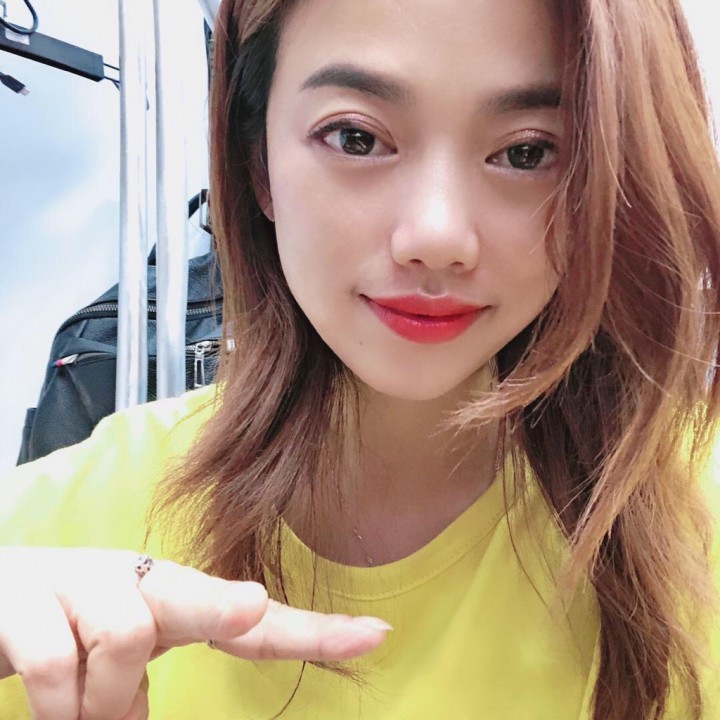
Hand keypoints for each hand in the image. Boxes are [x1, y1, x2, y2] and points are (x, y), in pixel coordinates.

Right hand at [0, 547, 389, 719]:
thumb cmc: (74, 624)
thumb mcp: (126, 650)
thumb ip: (150, 679)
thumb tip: (146, 717)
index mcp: (174, 596)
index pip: (254, 619)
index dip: (313, 631)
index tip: (374, 636)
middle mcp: (138, 579)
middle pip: (196, 591)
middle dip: (225, 606)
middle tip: (250, 608)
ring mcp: (85, 583)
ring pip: (125, 636)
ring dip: (103, 699)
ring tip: (83, 710)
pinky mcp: (28, 597)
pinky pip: (54, 661)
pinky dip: (57, 702)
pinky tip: (50, 700)